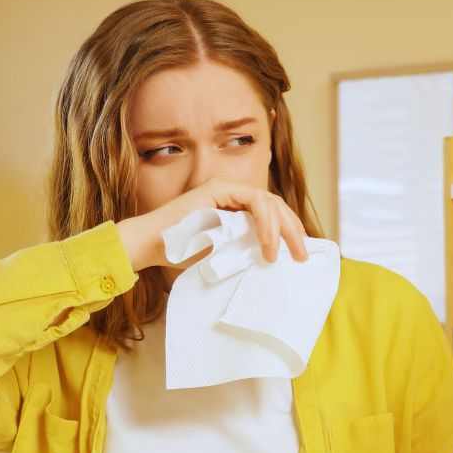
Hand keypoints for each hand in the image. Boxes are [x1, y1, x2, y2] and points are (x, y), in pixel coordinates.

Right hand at [117, 178, 309, 270]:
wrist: (150, 246)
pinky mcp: (218, 189)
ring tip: (282, 254)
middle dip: (293, 230)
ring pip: (269, 201)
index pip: (272, 214)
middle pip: (276, 206)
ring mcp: (226, 189)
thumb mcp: (224, 254)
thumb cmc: (181, 253)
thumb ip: (246, 250)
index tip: (300, 254)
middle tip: (302, 256)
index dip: (290, 232)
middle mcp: (233, 194)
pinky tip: (267, 242)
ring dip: (281, 228)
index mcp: (236, 207)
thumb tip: (274, 263)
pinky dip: (264, 221)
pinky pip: (254, 200)